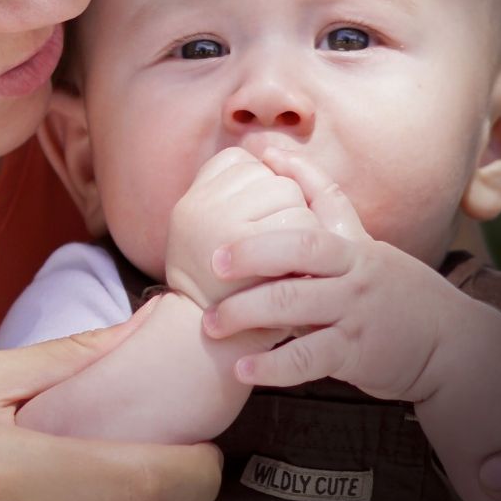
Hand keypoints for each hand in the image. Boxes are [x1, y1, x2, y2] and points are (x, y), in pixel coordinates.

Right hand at [164, 146, 318, 306]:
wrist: (213, 347)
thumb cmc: (228, 288)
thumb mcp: (220, 234)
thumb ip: (239, 195)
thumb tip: (274, 154)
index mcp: (191, 198)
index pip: (242, 162)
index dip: (261, 190)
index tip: (254, 225)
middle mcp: (198, 206)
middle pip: (271, 178)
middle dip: (287, 208)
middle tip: (277, 248)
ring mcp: (219, 226)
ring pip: (289, 197)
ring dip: (302, 227)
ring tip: (287, 262)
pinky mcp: (249, 253)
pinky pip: (300, 227)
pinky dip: (310, 247)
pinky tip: (299, 274)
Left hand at [199, 149, 460, 401]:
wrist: (450, 345)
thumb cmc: (390, 289)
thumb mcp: (364, 245)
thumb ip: (323, 206)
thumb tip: (276, 155)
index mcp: (353, 245)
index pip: (320, 206)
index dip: (288, 184)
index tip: (248, 171)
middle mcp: (354, 274)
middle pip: (299, 252)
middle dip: (251, 253)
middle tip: (211, 262)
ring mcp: (355, 314)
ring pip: (294, 305)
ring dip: (246, 313)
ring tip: (211, 324)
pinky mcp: (355, 355)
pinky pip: (307, 359)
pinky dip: (272, 366)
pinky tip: (242, 369)